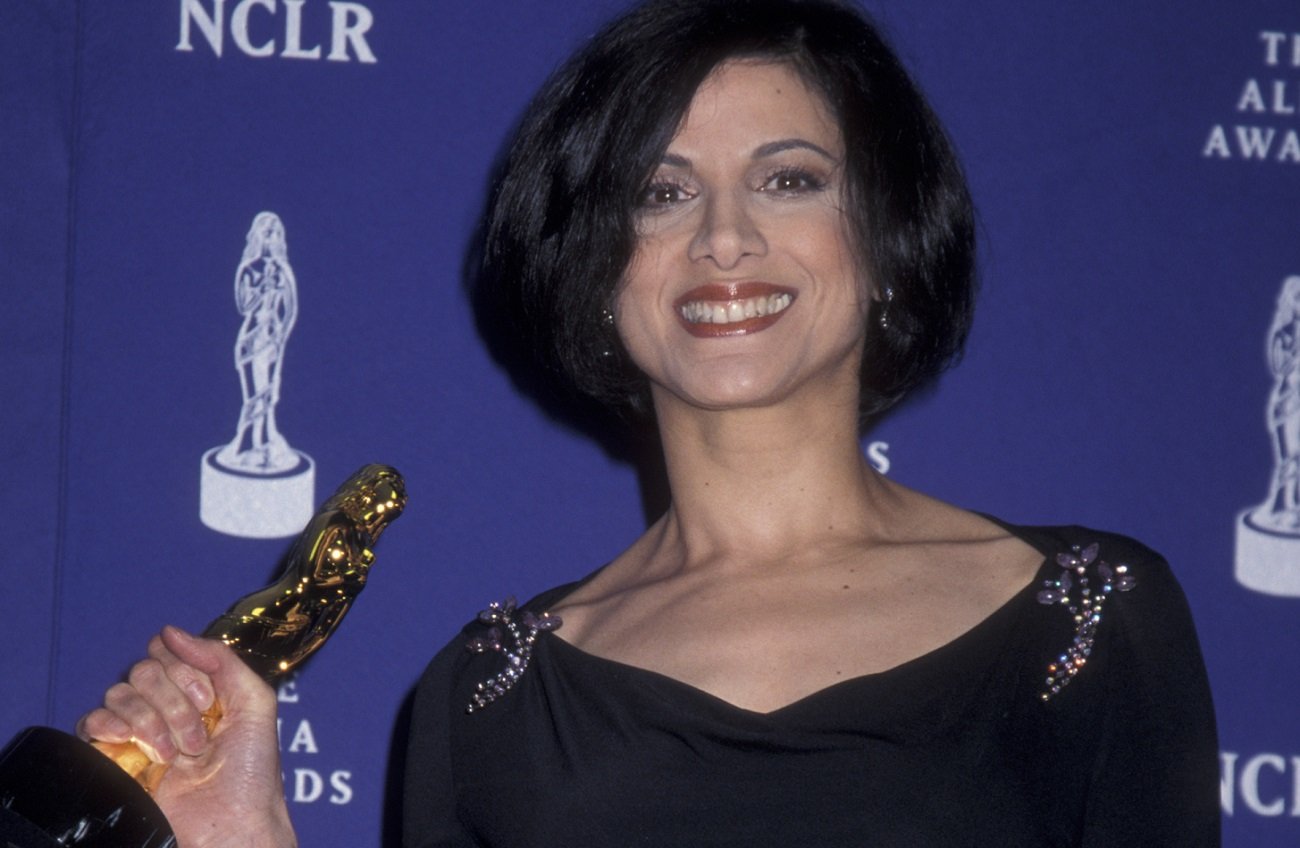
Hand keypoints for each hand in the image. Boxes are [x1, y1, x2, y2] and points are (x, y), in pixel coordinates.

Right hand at [77, 627, 297, 847]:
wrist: (230, 825)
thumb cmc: (250, 772)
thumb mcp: (255, 703)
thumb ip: (221, 659)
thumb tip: (170, 632)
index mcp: (198, 689)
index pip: (169, 651)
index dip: (186, 671)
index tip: (209, 701)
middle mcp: (166, 705)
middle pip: (144, 669)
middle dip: (174, 702)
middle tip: (197, 738)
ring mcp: (139, 731)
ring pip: (119, 693)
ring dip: (152, 722)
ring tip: (175, 755)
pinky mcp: (114, 757)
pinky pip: (92, 722)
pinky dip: (110, 726)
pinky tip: (132, 743)